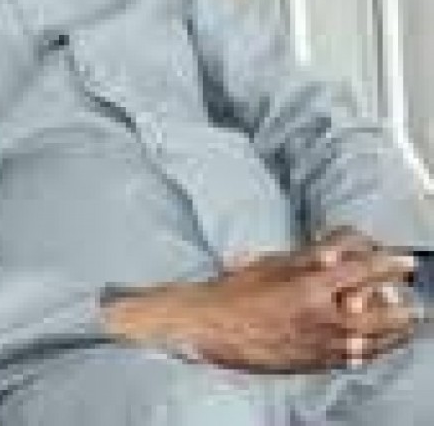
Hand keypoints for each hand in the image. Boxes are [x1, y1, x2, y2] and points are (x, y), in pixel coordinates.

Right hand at [105, 229, 419, 371]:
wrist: (209, 328)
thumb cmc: (234, 291)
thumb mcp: (273, 261)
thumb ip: (312, 256)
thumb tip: (343, 252)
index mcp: (309, 285)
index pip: (366, 269)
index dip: (390, 262)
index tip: (404, 260)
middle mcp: (322, 317)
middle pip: (385, 310)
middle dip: (401, 300)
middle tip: (403, 293)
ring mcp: (323, 344)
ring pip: (379, 338)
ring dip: (394, 326)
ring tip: (402, 319)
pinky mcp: (318, 362)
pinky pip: (358, 357)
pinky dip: (371, 347)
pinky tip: (371, 342)